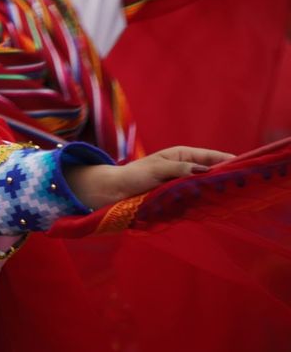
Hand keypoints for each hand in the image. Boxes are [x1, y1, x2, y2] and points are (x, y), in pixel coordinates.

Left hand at [66, 146, 232, 209]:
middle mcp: (186, 169)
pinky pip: (197, 200)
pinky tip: (210, 205)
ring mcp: (184, 184)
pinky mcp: (179, 199)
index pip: (211, 156)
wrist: (116, 192)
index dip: (227, 160)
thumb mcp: (157, 169)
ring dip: (215, 191)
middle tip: (240, 184)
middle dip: (225, 177)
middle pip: (212, 172)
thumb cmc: (134, 175)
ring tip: (229, 195)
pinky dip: (202, 202)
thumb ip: (181, 170)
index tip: (243, 164)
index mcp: (182, 155)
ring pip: (207, 187)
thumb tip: (204, 171)